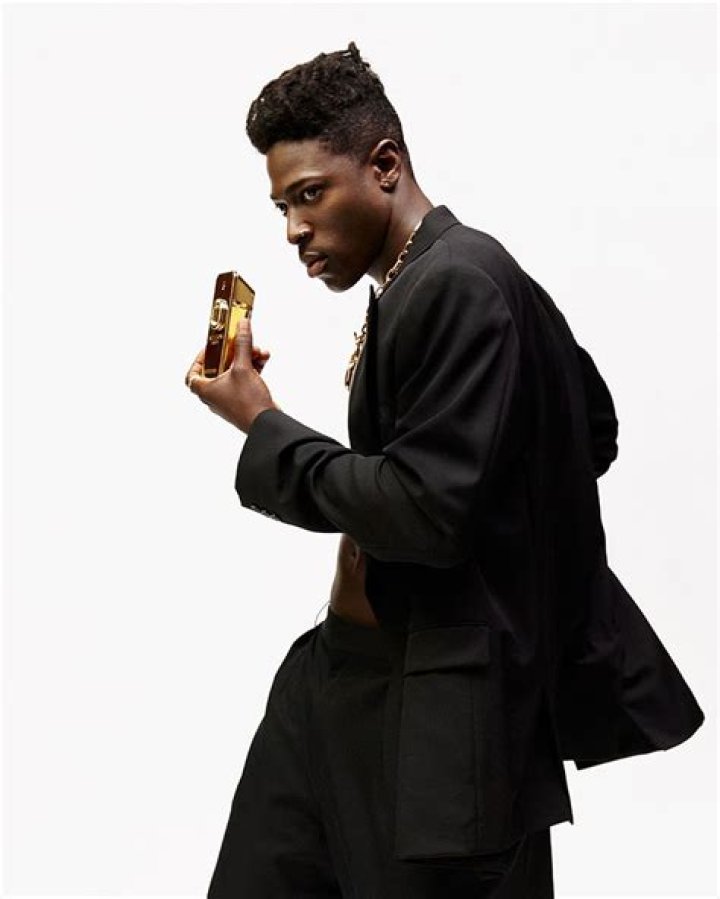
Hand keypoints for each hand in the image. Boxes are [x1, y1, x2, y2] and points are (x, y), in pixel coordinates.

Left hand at [185, 318, 277, 432]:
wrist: (267, 423)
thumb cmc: (248, 403)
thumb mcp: (243, 368)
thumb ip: (242, 344)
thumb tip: (242, 325)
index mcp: (206, 390)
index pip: (192, 375)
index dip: (199, 360)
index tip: (211, 349)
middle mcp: (216, 396)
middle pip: (218, 369)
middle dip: (232, 354)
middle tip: (239, 343)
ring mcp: (230, 399)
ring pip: (235, 373)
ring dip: (246, 359)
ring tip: (257, 351)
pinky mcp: (244, 401)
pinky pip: (246, 380)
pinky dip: (253, 368)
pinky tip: (263, 358)